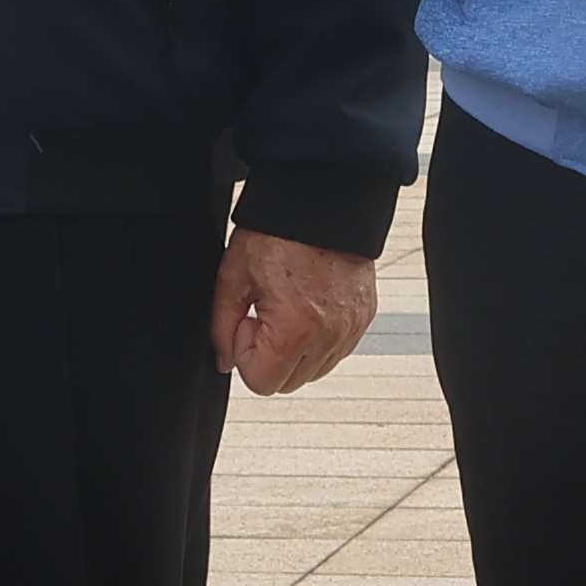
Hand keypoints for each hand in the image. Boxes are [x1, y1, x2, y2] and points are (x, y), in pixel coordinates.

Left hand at [212, 230, 377, 397]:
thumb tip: (225, 360)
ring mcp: (350, 329)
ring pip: (313, 372)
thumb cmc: (278, 231)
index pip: (261, 383)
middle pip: (287, 383)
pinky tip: (307, 307)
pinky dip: (317, 340)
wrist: (325, 202)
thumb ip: (222, 327)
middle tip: (265, 314)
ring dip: (294, 351)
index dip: (246, 355)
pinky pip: (335, 351)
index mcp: (295, 329)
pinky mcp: (363, 319)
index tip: (248, 321)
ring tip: (287, 309)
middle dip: (269, 357)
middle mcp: (329, 336)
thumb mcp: (233, 276)